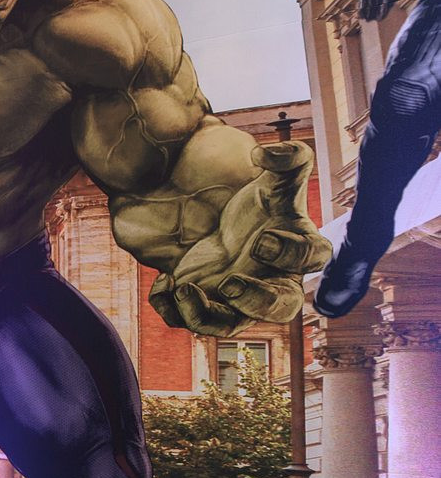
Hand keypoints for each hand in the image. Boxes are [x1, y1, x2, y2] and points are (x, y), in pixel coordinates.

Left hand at [149, 141, 331, 335]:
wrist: (214, 219)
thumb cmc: (256, 205)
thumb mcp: (272, 179)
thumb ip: (286, 158)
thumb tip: (264, 151)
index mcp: (298, 248)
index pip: (313, 258)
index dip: (292, 253)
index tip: (262, 240)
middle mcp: (272, 282)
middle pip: (280, 308)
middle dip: (256, 301)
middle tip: (228, 283)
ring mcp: (237, 300)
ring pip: (229, 326)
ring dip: (205, 315)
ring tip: (181, 288)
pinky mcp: (206, 306)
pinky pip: (190, 322)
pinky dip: (174, 309)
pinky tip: (164, 284)